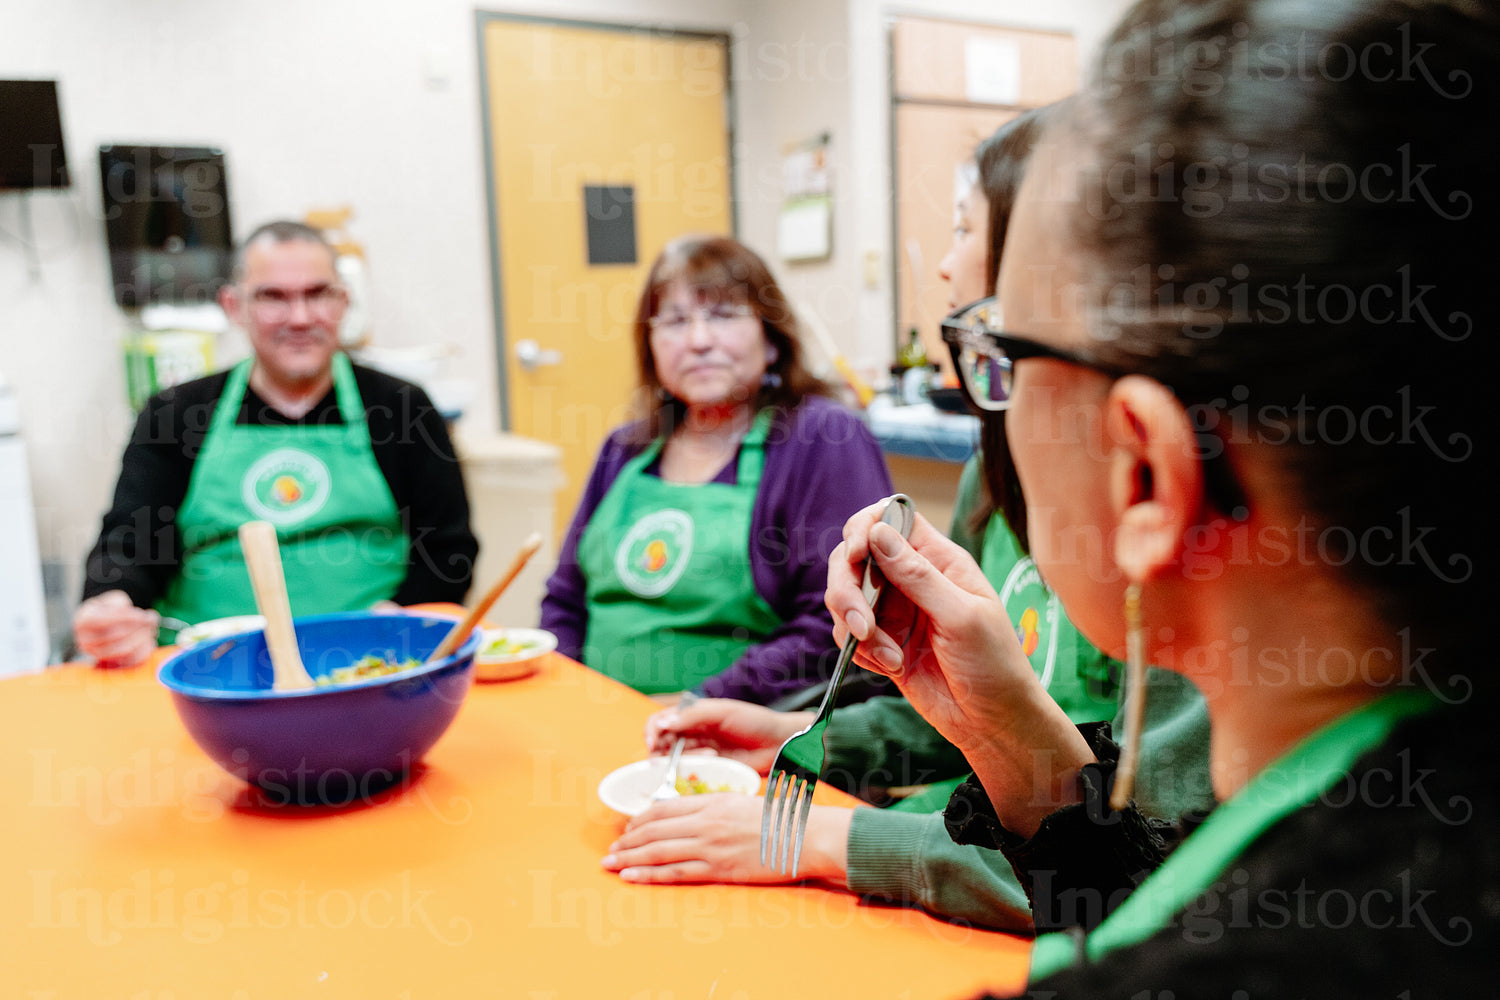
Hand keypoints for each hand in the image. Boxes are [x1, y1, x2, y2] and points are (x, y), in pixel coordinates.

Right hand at [72, 591, 159, 668]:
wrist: (99, 625)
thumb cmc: (108, 610)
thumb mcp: (113, 600)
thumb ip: (123, 605)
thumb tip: (141, 617)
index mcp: (83, 621)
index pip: (105, 620)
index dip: (128, 617)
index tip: (144, 615)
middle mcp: (86, 640)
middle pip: (117, 635)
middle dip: (139, 626)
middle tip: (152, 619)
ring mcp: (96, 654)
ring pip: (125, 649)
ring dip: (143, 637)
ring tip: (151, 628)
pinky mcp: (109, 663)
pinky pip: (130, 660)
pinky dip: (143, 650)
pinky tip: (149, 640)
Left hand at [602, 794, 852, 886]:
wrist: (806, 836)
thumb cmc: (781, 820)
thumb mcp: (743, 804)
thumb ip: (716, 809)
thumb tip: (693, 817)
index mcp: (712, 802)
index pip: (664, 808)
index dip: (641, 819)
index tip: (628, 828)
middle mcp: (706, 821)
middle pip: (655, 829)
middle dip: (627, 840)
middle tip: (610, 849)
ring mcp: (711, 845)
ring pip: (659, 850)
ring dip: (629, 857)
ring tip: (610, 864)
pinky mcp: (719, 869)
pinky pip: (676, 872)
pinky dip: (649, 874)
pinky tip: (631, 876)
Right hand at [643, 698, 810, 774]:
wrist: (779, 742)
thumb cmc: (754, 720)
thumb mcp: (722, 711)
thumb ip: (692, 715)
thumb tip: (662, 723)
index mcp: (693, 715)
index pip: (661, 721)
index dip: (652, 731)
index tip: (652, 743)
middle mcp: (693, 734)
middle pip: (663, 743)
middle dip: (660, 751)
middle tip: (667, 758)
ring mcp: (701, 753)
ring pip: (675, 760)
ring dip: (681, 761)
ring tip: (708, 756)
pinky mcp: (711, 771)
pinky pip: (691, 774)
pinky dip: (692, 772)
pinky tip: (711, 764)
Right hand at [826, 502, 1093, 834]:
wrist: (993, 722)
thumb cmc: (994, 665)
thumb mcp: (961, 616)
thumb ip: (917, 575)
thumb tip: (877, 531)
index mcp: (938, 561)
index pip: (891, 519)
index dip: (866, 527)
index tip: (858, 553)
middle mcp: (911, 579)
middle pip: (854, 556)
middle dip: (847, 587)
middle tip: (862, 623)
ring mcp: (893, 611)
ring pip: (845, 596)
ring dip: (856, 626)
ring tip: (889, 656)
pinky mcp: (881, 642)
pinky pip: (848, 633)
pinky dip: (859, 650)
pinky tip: (890, 667)